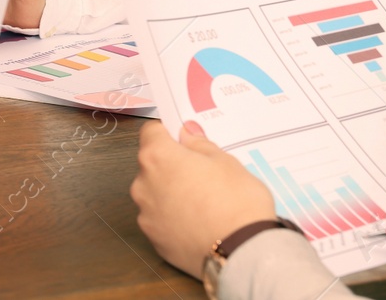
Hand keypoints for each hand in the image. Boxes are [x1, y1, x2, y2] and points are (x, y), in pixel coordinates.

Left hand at [131, 120, 276, 277]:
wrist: (243, 253)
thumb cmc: (237, 203)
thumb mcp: (227, 162)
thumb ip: (200, 145)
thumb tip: (186, 134)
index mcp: (158, 157)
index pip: (152, 132)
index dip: (169, 134)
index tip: (184, 141)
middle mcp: (143, 183)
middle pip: (153, 165)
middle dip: (172, 167)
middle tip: (202, 176)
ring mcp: (145, 213)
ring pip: (155, 193)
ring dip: (171, 193)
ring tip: (203, 205)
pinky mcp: (153, 238)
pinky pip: (160, 220)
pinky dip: (173, 219)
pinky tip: (198, 225)